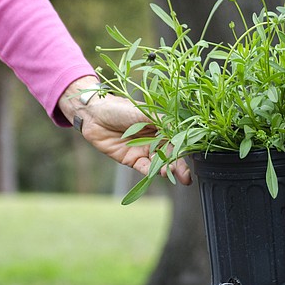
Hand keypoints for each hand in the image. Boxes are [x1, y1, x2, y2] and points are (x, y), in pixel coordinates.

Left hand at [60, 77, 191, 184]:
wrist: (94, 113)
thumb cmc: (119, 107)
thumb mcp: (144, 112)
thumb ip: (162, 122)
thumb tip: (180, 131)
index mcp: (160, 126)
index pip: (176, 139)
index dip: (184, 149)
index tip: (190, 156)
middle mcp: (155, 139)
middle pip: (170, 154)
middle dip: (178, 166)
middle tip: (185, 177)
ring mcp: (144, 150)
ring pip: (159, 163)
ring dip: (166, 169)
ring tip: (170, 173)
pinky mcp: (132, 159)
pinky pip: (144, 168)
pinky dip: (151, 172)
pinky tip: (157, 173)